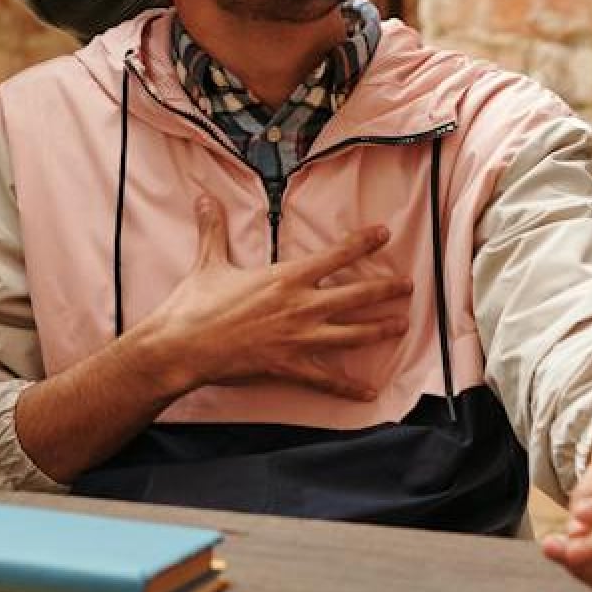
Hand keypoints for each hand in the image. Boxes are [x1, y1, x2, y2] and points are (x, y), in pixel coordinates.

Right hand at [137, 198, 410, 399]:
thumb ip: (213, 228)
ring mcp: (298, 338)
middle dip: (386, 290)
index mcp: (285, 277)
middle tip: (408, 287)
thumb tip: (203, 198)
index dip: (363, 243)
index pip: (335, 255)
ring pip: (352, 334)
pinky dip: (349, 387)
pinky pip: (326, 379)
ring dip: (380, 330)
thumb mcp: (208, 261)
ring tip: (402, 327)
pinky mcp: (289, 366)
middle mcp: (300, 306)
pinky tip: (370, 392)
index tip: (385, 234)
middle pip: (356, 296)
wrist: (184, 346)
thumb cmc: (196, 304)